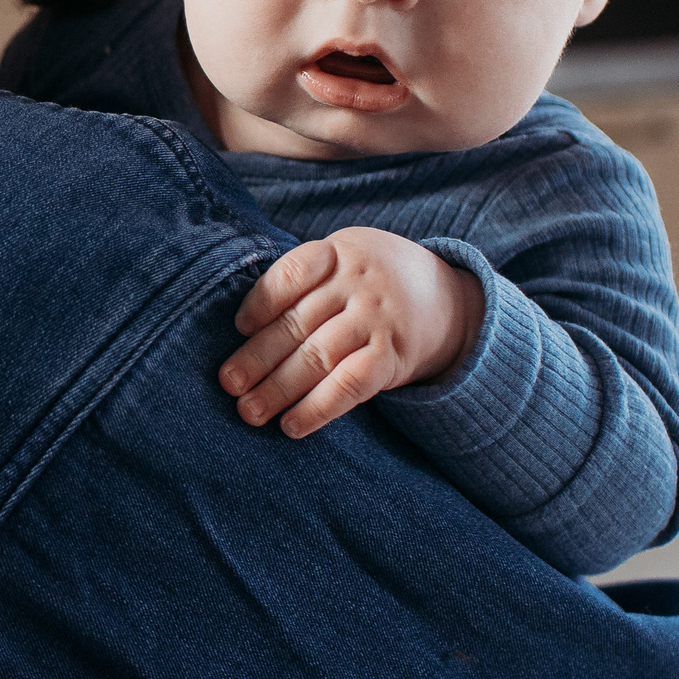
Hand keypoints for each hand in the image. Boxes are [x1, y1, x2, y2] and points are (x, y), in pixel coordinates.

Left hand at [220, 227, 483, 437]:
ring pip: (318, 357)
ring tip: (249, 411)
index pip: (292, 274)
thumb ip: (305, 283)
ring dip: (278, 389)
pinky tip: (291, 425)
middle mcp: (358, 283)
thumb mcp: (346, 261)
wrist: (449, 300)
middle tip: (228, 383)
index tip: (238, 328)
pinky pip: (349, 386)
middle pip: (298, 323)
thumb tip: (243, 331)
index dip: (261, 302)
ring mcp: (377, 320)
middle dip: (257, 356)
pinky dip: (318, 408)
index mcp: (339, 253)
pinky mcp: (392, 357)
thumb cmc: (373, 283)